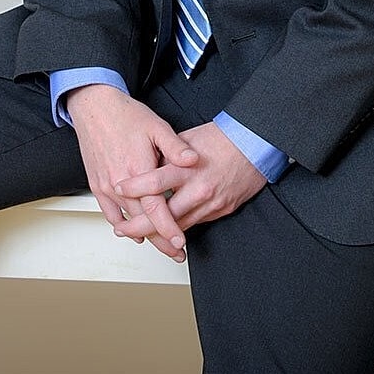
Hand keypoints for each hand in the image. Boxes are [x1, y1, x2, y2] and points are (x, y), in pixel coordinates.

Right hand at [65, 83, 198, 261]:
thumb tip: (194, 160)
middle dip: (161, 240)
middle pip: (143, 222)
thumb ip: (176, 147)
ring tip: (160, 245)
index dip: (169, 229)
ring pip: (127, 221)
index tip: (180, 242)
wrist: (95, 106)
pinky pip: (109, 213)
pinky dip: (122, 225)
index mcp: (139, 169)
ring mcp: (107, 185)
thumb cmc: (125, 115)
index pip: (157, 210)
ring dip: (144, 236)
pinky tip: (132, 232)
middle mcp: (121, 182)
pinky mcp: (97, 184)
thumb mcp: (157, 127)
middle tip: (176, 251)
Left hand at [113, 121, 266, 237]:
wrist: (255, 145)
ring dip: (158, 233)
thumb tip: (149, 161)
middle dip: (139, 225)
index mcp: (188, 168)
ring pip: (178, 226)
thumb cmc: (224, 138)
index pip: (154, 182)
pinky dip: (179, 228)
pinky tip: (167, 232)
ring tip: (139, 235)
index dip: (134, 189)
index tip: (118, 190)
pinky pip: (195, 224)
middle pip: (163, 214)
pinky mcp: (220, 211)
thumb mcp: (190, 138)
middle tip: (123, 229)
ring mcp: (210, 203)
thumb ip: (169, 153)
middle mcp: (198, 189)